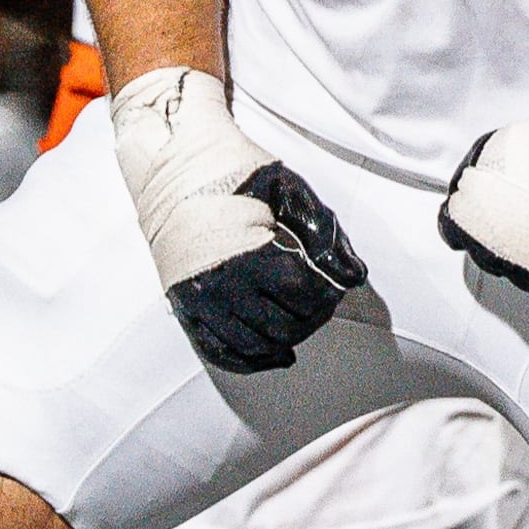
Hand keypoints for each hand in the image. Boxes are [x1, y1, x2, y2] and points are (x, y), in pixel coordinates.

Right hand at [109, 68, 363, 373]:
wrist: (173, 168)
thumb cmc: (235, 173)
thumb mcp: (288, 190)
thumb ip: (324, 232)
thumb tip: (354, 275)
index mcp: (250, 255)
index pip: (305, 297)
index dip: (329, 294)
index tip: (334, 283)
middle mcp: (221, 286)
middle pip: (283, 327)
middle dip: (312, 318)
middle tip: (321, 301)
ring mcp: (199, 302)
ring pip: (254, 345)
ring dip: (287, 339)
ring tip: (301, 320)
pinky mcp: (185, 308)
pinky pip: (219, 352)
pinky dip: (251, 360)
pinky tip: (274, 355)